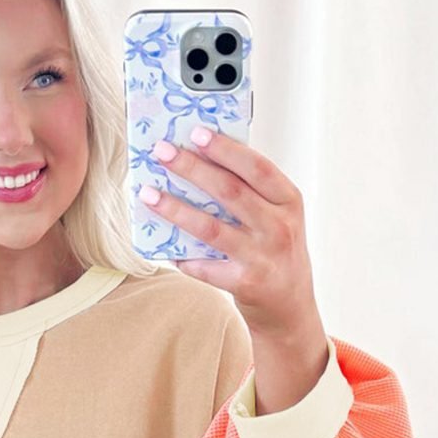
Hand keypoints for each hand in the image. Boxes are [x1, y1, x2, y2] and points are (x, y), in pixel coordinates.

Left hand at [139, 127, 321, 340]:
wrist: (290, 306)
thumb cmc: (276, 250)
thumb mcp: (277, 216)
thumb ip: (250, 193)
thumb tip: (199, 162)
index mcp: (289, 201)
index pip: (257, 168)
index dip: (226, 149)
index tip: (196, 132)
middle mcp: (279, 227)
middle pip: (229, 192)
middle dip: (191, 168)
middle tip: (161, 152)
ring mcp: (262, 256)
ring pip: (210, 228)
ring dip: (175, 209)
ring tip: (148, 193)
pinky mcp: (245, 284)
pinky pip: (205, 266)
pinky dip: (182, 256)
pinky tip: (163, 247)